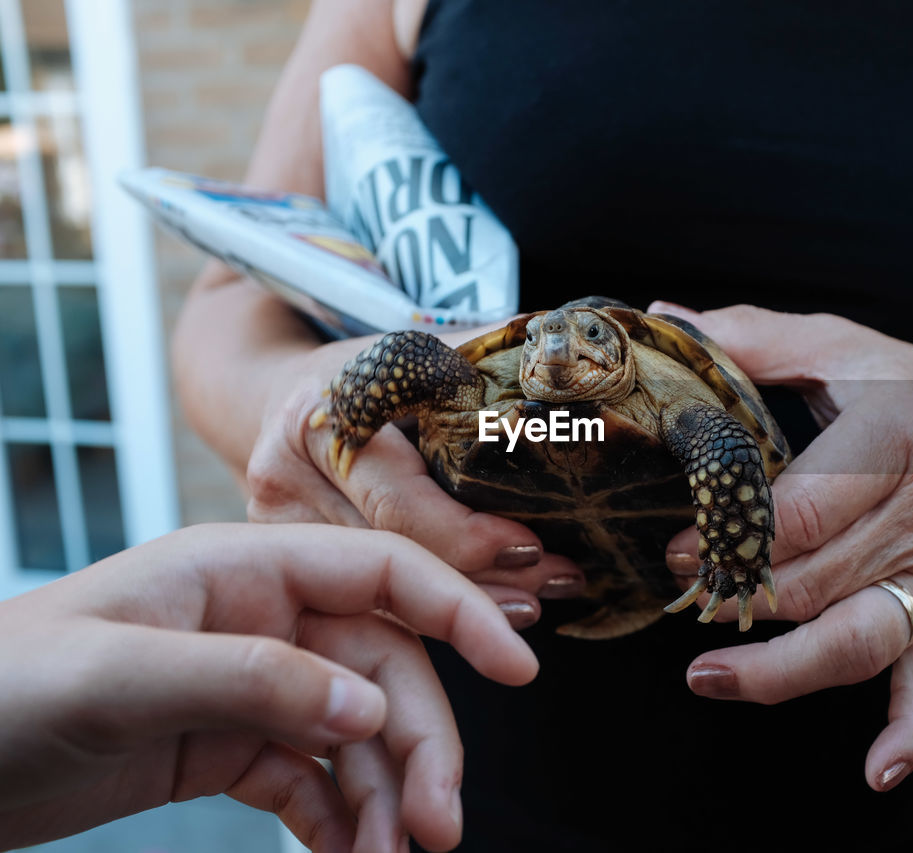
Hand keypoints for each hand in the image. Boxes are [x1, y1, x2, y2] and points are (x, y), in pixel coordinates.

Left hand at [0, 523, 537, 852]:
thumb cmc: (5, 687)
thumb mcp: (121, 675)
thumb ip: (252, 680)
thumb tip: (368, 713)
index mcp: (245, 569)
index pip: (382, 575)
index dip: (459, 612)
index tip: (518, 671)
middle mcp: (264, 620)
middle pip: (382, 673)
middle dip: (419, 748)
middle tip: (436, 828)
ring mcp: (252, 685)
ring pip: (356, 736)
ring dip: (382, 798)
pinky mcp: (231, 747)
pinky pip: (312, 782)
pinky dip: (339, 822)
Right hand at [245, 326, 585, 618]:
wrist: (282, 394)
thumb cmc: (363, 372)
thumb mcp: (412, 353)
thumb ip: (480, 354)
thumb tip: (561, 355)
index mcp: (321, 420)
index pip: (399, 501)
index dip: (467, 535)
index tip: (532, 548)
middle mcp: (285, 480)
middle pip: (394, 554)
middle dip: (485, 578)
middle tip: (560, 580)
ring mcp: (277, 531)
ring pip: (380, 591)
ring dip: (469, 602)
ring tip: (541, 600)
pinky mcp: (288, 562)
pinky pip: (365, 603)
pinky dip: (431, 614)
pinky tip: (491, 611)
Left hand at [654, 302, 912, 792]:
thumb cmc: (912, 392)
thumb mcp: (839, 346)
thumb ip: (749, 337)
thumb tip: (661, 320)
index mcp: (897, 438)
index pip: (802, 509)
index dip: (731, 538)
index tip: (675, 550)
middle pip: (815, 582)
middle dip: (736, 599)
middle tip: (678, 598)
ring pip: (857, 640)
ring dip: (782, 670)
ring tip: (711, 677)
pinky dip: (912, 731)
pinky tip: (878, 770)